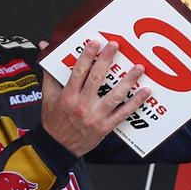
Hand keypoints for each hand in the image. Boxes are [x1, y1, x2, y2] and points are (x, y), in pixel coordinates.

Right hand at [39, 40, 150, 156]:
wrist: (58, 146)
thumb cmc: (54, 120)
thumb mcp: (48, 95)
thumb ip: (49, 70)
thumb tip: (45, 46)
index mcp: (68, 96)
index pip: (78, 71)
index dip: (87, 56)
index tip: (95, 43)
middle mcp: (82, 105)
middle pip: (97, 79)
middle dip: (107, 60)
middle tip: (115, 45)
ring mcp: (96, 116)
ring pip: (115, 95)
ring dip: (129, 81)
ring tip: (138, 68)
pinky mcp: (105, 127)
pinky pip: (123, 113)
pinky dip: (135, 102)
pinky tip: (145, 92)